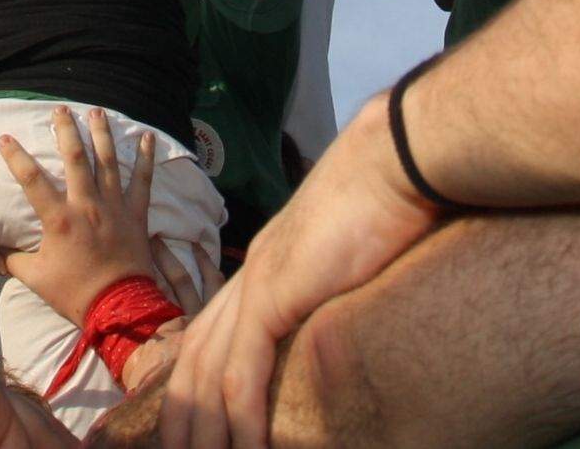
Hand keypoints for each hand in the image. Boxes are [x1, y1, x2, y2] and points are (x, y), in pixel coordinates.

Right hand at [0, 106, 176, 323]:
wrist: (119, 307)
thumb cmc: (75, 294)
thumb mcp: (37, 279)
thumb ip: (14, 261)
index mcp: (59, 220)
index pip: (32, 180)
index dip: (17, 157)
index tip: (6, 138)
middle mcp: (86, 205)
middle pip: (75, 158)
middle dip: (66, 130)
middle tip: (60, 109)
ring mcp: (114, 207)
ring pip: (108, 161)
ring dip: (101, 134)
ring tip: (97, 111)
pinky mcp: (136, 214)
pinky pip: (143, 181)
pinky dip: (146, 158)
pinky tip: (148, 137)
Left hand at [158, 100, 438, 448]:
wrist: (397, 158)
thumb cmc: (391, 199)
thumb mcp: (355, 257)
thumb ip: (337, 288)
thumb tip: (350, 316)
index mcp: (264, 266)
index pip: (210, 335)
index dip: (194, 382)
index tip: (190, 425)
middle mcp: (249, 276)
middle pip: (194, 358)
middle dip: (182, 416)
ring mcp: (258, 282)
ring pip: (209, 372)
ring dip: (204, 429)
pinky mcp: (275, 292)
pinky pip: (244, 369)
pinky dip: (239, 417)